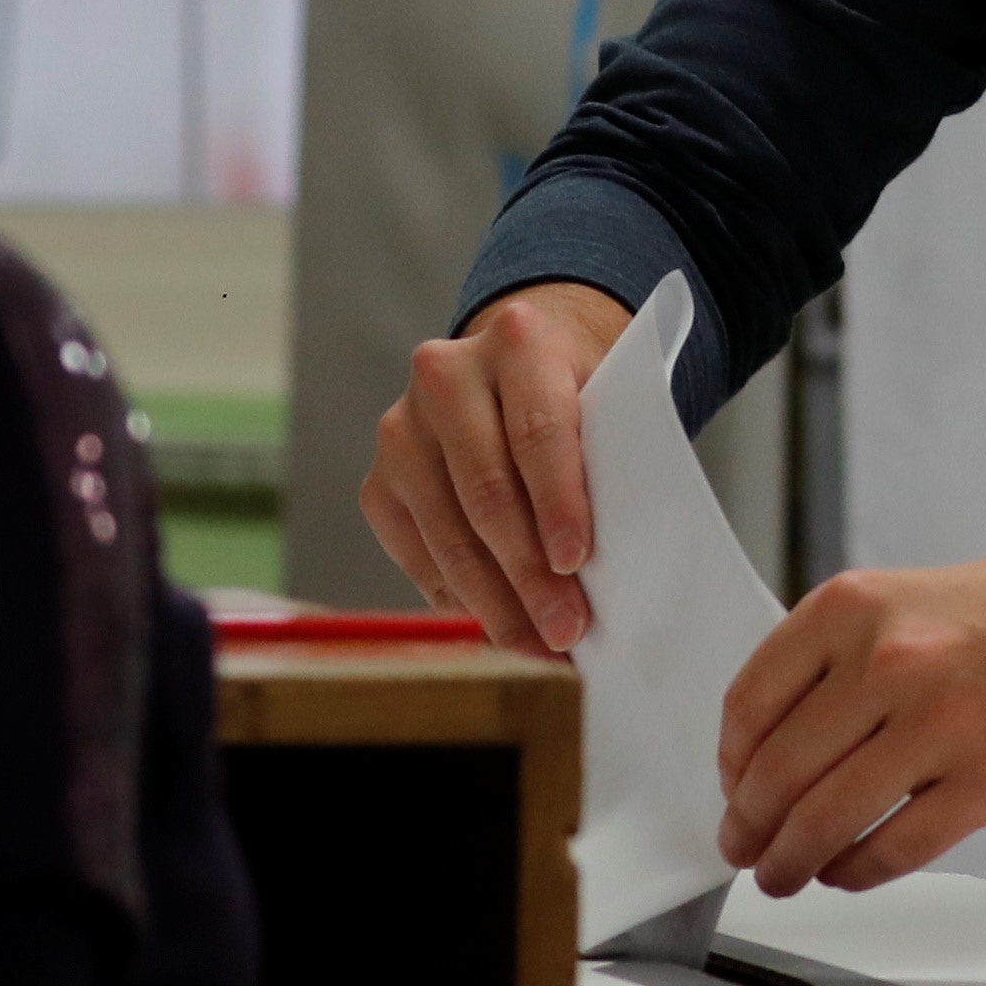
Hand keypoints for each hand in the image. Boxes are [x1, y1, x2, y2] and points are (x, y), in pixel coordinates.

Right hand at [360, 282, 632, 656]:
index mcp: (518, 341)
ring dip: (495, 601)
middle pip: (487, 491)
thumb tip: (607, 575)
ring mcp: (402, 428)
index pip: (536, 429)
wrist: (517, 367)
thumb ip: (606, 465)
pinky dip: (460, 599)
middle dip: (529, 573)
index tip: (576, 561)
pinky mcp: (378, 480)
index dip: (557, 502)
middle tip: (566, 628)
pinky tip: (497, 624)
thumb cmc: (576, 397)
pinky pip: (417, 554)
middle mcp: (446, 376)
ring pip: (448, 533)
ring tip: (537, 644)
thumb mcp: (605, 404)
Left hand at [716, 539, 985, 894]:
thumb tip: (762, 765)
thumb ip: (825, 667)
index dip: (729, 765)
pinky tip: (846, 872)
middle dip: (749, 829)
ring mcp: (940, 724)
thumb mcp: (890, 604)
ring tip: (784, 875)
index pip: (750, 706)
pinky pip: (894, 848)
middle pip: (779, 774)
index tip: (733, 791)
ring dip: (791, 862)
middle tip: (745, 850)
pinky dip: (855, 872)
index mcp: (849, 610)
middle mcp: (888, 661)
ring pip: (827, 820)